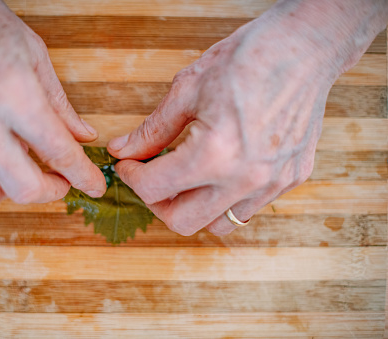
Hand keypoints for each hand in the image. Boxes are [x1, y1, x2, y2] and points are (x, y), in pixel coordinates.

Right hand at [0, 0, 105, 208]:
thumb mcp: (34, 55)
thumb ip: (60, 104)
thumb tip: (83, 136)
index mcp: (13, 93)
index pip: (58, 151)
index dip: (84, 175)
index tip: (95, 185)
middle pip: (23, 188)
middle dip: (51, 191)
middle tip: (58, 179)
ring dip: (10, 189)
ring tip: (17, 165)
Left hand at [107, 1, 383, 235]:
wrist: (304, 47)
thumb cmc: (247, 58)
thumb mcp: (188, 89)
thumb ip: (152, 130)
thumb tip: (123, 150)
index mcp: (214, 153)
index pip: (154, 189)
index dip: (131, 177)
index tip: (129, 165)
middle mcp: (245, 179)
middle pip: (183, 222)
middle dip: (157, 202)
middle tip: (152, 177)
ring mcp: (273, 183)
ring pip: (218, 224)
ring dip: (193, 206)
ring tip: (187, 177)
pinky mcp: (291, 180)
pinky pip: (248, 208)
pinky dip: (225, 198)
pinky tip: (220, 171)